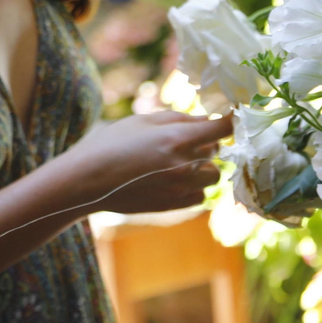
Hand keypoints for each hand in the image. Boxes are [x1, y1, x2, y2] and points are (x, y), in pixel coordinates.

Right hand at [63, 110, 233, 214]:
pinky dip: (194, 187)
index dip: (232, 120)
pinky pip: (200, 197)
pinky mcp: (173, 206)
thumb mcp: (143, 121)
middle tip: (184, 140)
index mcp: (178, 139)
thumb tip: (205, 120)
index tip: (234, 116)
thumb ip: (178, 119)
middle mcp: (184, 165)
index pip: (223, 129)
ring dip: (203, 167)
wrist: (87, 182)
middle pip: (217, 152)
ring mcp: (180, 189)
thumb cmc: (111, 144)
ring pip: (212, 176)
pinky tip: (175, 180)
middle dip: (207, 144)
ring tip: (179, 162)